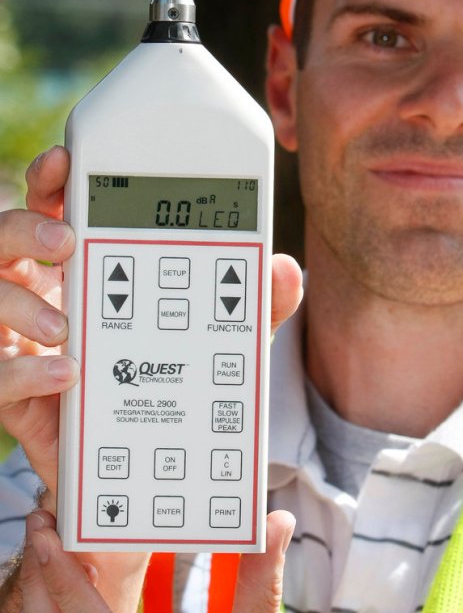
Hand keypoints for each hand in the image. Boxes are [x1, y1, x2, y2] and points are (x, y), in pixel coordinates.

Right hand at [0, 146, 302, 498]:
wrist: (140, 452)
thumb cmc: (168, 375)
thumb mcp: (216, 338)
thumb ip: (250, 307)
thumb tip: (284, 270)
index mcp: (83, 263)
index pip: (52, 206)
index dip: (50, 180)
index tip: (63, 160)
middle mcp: (41, 290)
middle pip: (5, 238)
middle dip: (25, 227)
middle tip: (65, 239)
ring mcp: (20, 336)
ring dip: (18, 303)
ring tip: (64, 325)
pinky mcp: (13, 387)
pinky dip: (25, 371)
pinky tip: (66, 374)